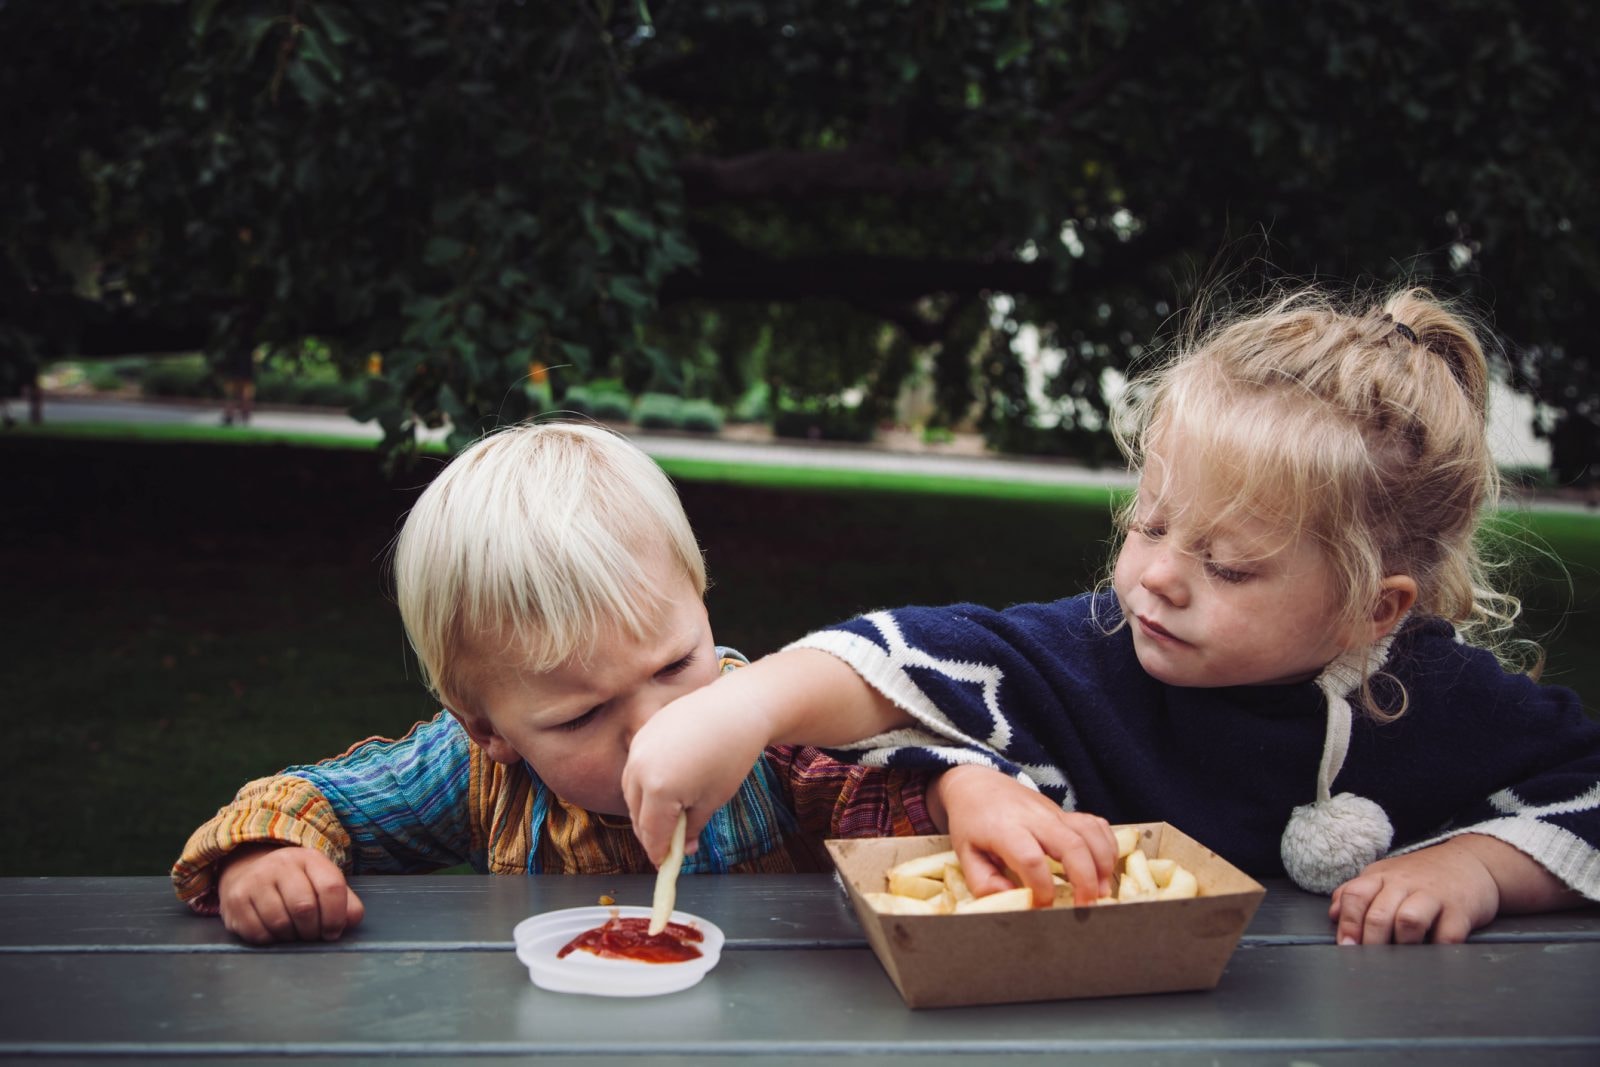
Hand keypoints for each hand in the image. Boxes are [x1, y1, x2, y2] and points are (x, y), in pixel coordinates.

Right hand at [216, 844, 364, 943]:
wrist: (249, 871)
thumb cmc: (295, 883)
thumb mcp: (321, 882)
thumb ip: (344, 901)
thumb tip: (352, 920)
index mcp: (308, 858)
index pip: (331, 887)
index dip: (336, 916)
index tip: (333, 931)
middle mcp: (280, 864)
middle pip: (304, 907)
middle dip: (313, 930)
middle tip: (312, 935)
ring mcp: (255, 881)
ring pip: (280, 923)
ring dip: (291, 936)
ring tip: (293, 932)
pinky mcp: (235, 900)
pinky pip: (258, 933)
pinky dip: (270, 940)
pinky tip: (274, 932)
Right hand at [622, 685, 770, 865]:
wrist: (736, 707)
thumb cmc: (730, 755)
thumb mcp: (712, 800)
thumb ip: (691, 828)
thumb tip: (684, 849)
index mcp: (658, 790)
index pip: (651, 833)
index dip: (658, 852)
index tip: (664, 864)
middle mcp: (639, 769)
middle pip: (636, 814)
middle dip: (650, 833)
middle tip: (667, 845)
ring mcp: (637, 748)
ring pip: (630, 791)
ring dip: (644, 809)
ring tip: (665, 819)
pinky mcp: (642, 733)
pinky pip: (635, 768)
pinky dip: (644, 784)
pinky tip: (662, 790)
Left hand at [931, 764, 1116, 906]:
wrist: (977, 784)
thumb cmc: (971, 823)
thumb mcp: (965, 854)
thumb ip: (984, 882)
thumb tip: (1014, 901)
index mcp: (1006, 830)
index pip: (1031, 859)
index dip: (1042, 888)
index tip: (1042, 906)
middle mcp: (1035, 818)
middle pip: (1071, 845)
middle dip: (1084, 879)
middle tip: (1085, 907)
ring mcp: (1054, 813)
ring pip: (1089, 833)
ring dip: (1102, 864)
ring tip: (1101, 892)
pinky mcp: (1065, 812)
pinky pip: (1096, 824)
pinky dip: (1107, 846)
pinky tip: (1105, 868)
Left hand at [1328, 836, 1501, 944]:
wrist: (1472, 861)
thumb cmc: (1424, 875)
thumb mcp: (1385, 875)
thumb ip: (1357, 893)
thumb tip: (1333, 914)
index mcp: (1382, 876)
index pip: (1355, 895)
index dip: (1347, 923)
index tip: (1346, 946)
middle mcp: (1405, 884)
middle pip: (1379, 914)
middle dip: (1370, 941)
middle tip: (1370, 959)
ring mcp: (1434, 896)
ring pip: (1408, 920)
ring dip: (1401, 943)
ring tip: (1401, 954)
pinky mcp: (1462, 911)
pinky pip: (1447, 935)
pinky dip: (1437, 948)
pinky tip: (1431, 953)